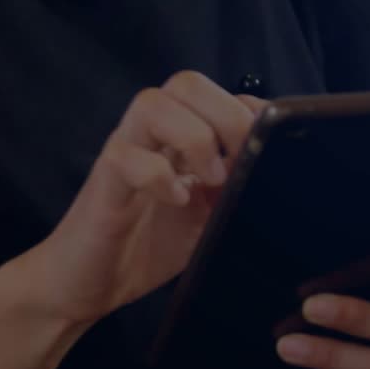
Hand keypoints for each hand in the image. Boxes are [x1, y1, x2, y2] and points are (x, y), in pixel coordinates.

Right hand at [3, 71, 266, 325]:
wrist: (89, 285)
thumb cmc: (150, 247)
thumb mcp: (210, 219)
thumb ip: (237, 192)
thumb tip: (280, 179)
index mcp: (183, 139)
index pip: (220, 95)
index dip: (252, 112)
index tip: (273, 147)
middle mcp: (153, 136)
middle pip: (187, 83)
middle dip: (226, 114)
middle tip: (241, 160)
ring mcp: (126, 152)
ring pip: (152, 102)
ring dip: (193, 136)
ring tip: (209, 179)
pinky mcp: (103, 182)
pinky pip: (126, 156)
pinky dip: (158, 175)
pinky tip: (177, 200)